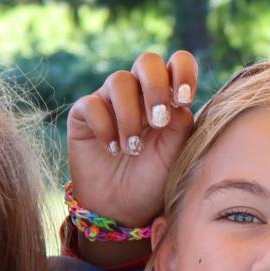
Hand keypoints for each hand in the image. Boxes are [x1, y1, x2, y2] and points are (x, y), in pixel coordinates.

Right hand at [64, 50, 199, 229]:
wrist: (120, 209)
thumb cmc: (152, 180)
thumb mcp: (174, 156)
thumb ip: (182, 126)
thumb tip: (181, 103)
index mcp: (167, 97)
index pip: (177, 63)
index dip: (182, 70)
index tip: (185, 98)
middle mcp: (139, 93)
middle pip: (147, 61)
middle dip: (155, 87)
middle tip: (158, 121)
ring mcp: (110, 100)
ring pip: (119, 81)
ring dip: (129, 116)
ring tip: (133, 148)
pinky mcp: (84, 114)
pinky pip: (92, 104)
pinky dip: (105, 127)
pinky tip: (112, 149)